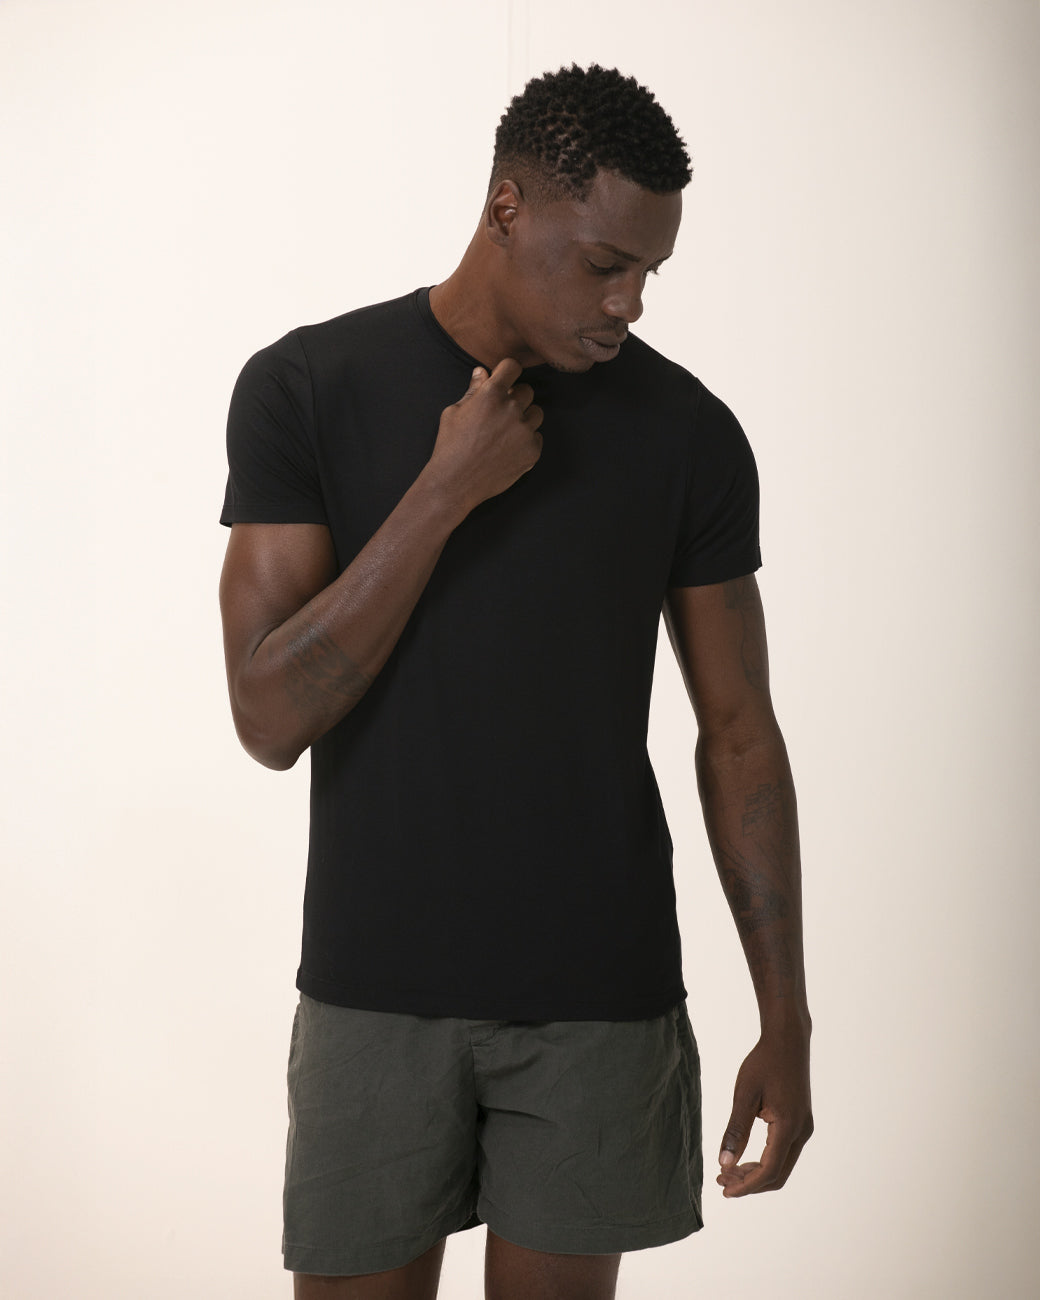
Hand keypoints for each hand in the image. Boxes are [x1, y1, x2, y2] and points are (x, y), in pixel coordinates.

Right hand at [426, 358, 543, 515]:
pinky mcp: (532, 451)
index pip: (512, 366)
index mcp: (491, 394)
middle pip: (527, 390)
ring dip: (524, 418)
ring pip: (536, 413)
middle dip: (515, 397)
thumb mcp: (454, 413)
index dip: (507, 371)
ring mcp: (524, 431)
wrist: (455, 483)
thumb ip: (473, 391)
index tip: (504, 379)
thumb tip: (482, 372)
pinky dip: (526, 441)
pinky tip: (508, 449)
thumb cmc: (450, 446)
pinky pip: (537, 437)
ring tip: (506, 432)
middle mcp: (512, 409)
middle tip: (500, 413)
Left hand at [717, 1028, 812, 1196]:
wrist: (788, 1040)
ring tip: (728, 1172)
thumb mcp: (744, 1094)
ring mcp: (804, 1128)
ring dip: (756, 1174)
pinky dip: (765, 1162)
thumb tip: (724, 1163)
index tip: (724, 1190)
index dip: (746, 1186)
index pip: (768, 1171)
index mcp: (789, 1127)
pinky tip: (744, 1159)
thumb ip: (735, 1130)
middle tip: (721, 1180)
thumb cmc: (764, 1063)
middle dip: (749, 1183)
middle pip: (777, 1175)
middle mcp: (802, 1132)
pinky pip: (784, 1153)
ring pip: (782, 1166)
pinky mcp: (801, 1123)